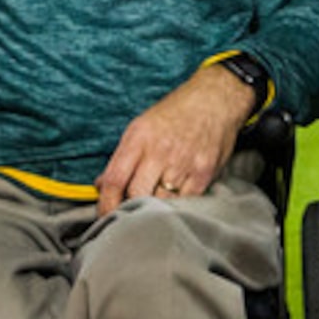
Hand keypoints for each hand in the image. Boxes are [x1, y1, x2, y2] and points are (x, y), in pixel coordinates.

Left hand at [93, 67, 245, 214]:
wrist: (216, 99)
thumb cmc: (176, 113)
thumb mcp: (142, 126)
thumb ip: (123, 157)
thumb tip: (102, 185)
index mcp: (139, 137)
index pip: (115, 180)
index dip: (105, 205)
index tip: (104, 216)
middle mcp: (160, 151)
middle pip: (136, 196)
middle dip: (128, 211)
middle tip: (125, 219)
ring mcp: (183, 164)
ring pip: (160, 204)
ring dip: (153, 212)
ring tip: (150, 211)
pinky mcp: (203, 174)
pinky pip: (184, 203)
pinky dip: (175, 208)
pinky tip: (172, 203)